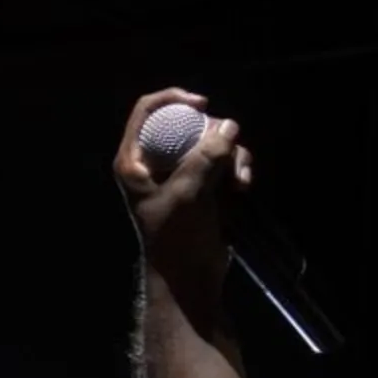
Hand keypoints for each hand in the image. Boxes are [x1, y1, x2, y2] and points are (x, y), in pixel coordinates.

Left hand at [112, 88, 253, 293]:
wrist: (191, 278)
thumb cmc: (177, 240)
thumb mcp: (188, 195)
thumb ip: (206, 158)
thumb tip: (229, 126)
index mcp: (135, 162)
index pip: (148, 111)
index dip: (175, 99)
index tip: (202, 104)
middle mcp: (156, 162)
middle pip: (187, 122)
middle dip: (214, 134)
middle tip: (227, 151)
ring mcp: (181, 173)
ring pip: (212, 141)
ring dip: (231, 155)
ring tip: (239, 180)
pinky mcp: (204, 185)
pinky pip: (224, 160)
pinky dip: (236, 168)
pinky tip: (243, 187)